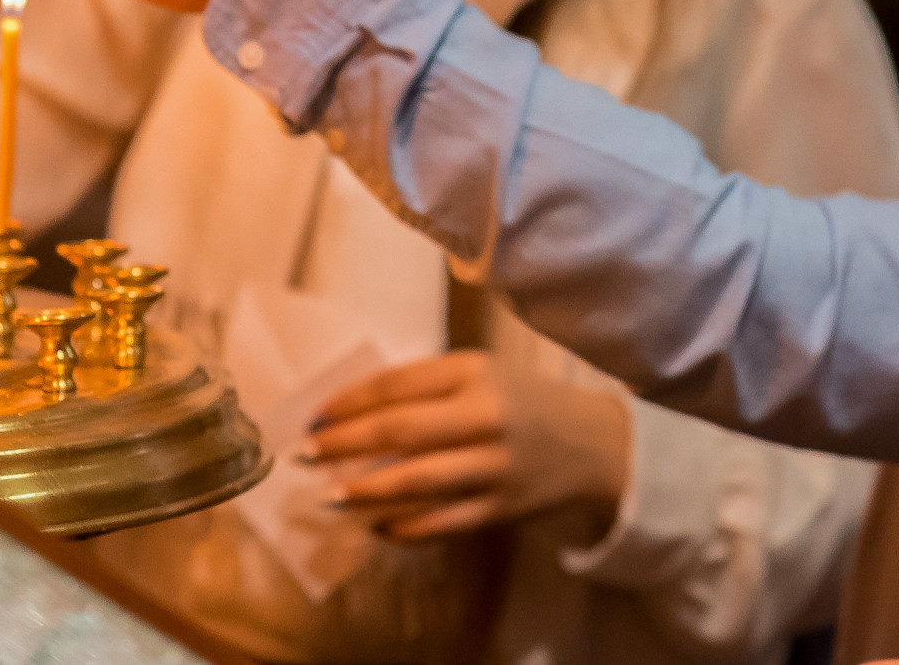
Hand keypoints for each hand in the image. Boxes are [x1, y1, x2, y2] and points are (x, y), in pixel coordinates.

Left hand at [299, 351, 631, 541]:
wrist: (594, 446)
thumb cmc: (524, 402)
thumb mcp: (484, 373)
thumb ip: (428, 387)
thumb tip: (351, 414)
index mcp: (476, 371)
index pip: (398, 384)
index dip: (348, 401)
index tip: (313, 416)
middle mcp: (486, 415)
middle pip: (401, 430)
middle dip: (343, 444)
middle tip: (304, 454)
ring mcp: (495, 466)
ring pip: (417, 480)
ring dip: (365, 490)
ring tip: (328, 495)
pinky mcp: (500, 507)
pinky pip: (441, 522)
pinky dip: (402, 527)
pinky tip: (374, 524)